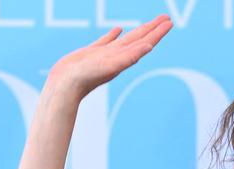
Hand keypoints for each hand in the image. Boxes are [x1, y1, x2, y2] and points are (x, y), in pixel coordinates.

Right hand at [46, 14, 172, 98]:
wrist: (64, 86)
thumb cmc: (86, 78)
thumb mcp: (110, 65)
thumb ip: (129, 56)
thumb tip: (149, 46)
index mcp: (124, 58)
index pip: (145, 42)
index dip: (157, 32)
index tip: (169, 22)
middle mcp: (117, 56)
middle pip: (139, 39)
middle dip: (153, 29)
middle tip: (166, 18)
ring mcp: (105, 54)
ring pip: (125, 39)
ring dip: (137, 31)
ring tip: (147, 24)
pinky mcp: (91, 53)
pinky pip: (107, 41)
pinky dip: (114, 34)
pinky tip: (118, 29)